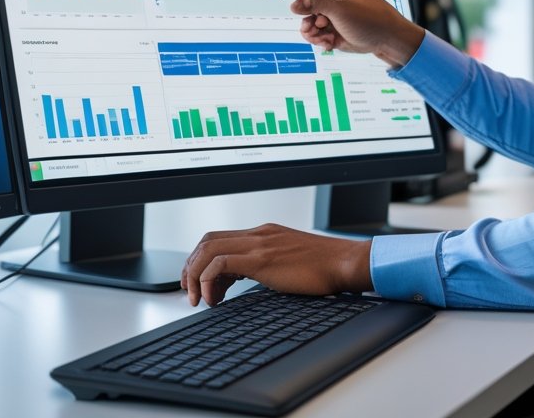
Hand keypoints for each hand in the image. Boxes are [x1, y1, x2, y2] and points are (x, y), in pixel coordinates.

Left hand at [181, 223, 372, 306]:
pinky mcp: (261, 259)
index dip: (202, 260)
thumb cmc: (324, 267)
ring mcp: (259, 244)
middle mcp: (258, 234)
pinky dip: (208, 279)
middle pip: (208, 240)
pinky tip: (214, 299)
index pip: (220, 238)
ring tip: (197, 299)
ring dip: (195, 275)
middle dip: (191, 266)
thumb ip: (267, 265)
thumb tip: (247, 281)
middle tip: (189, 291)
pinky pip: (220, 263)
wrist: (344, 263)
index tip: (200, 283)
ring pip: (208, 249)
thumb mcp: (288, 261)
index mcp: (263, 233)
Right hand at [259, 0, 424, 67]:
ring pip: (306, 21)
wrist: (391, 43)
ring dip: (311, 32)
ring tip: (324, 37)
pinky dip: (318, 40)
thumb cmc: (373, 21)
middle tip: (321, 25)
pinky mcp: (334, 30)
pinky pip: (314, 33)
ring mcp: (333, 14)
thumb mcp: (342, 11)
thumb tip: (293, 5)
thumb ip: (315, 5)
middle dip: (307, 18)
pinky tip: (329, 45)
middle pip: (303, 4)